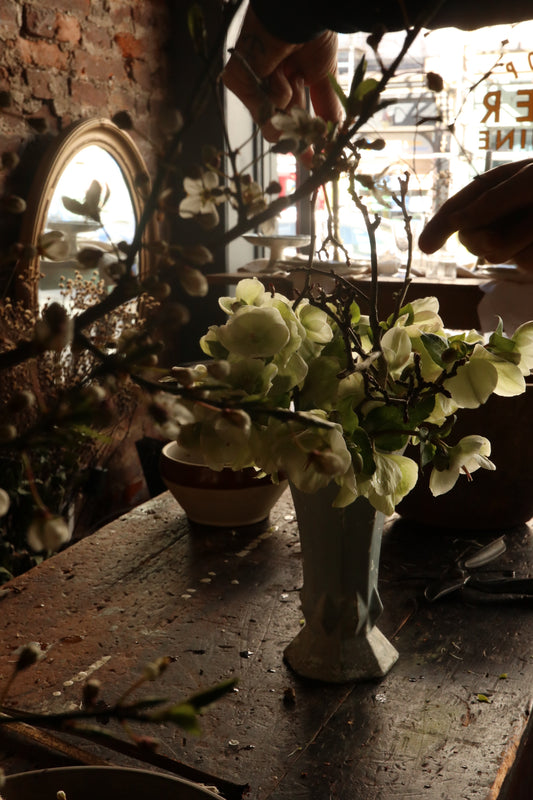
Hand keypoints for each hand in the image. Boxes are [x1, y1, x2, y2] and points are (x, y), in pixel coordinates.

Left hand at [223, 7, 341, 141]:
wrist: (302, 16)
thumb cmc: (313, 35)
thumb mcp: (324, 76)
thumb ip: (326, 108)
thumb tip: (334, 134)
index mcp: (288, 76)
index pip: (294, 115)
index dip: (304, 139)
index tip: (314, 161)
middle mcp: (267, 80)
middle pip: (282, 123)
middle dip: (296, 137)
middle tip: (309, 153)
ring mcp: (251, 82)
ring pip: (272, 119)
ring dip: (289, 101)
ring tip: (292, 76)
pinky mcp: (238, 80)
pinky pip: (261, 107)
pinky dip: (277, 93)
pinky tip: (279, 71)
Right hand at [419, 159, 532, 271]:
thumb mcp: (529, 181)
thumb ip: (493, 200)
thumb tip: (456, 222)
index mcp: (493, 189)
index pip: (457, 208)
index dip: (439, 226)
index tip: (425, 247)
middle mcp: (499, 216)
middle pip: (469, 238)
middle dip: (480, 238)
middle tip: (498, 237)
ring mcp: (514, 239)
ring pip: (496, 254)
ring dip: (519, 239)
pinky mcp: (529, 259)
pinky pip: (524, 262)